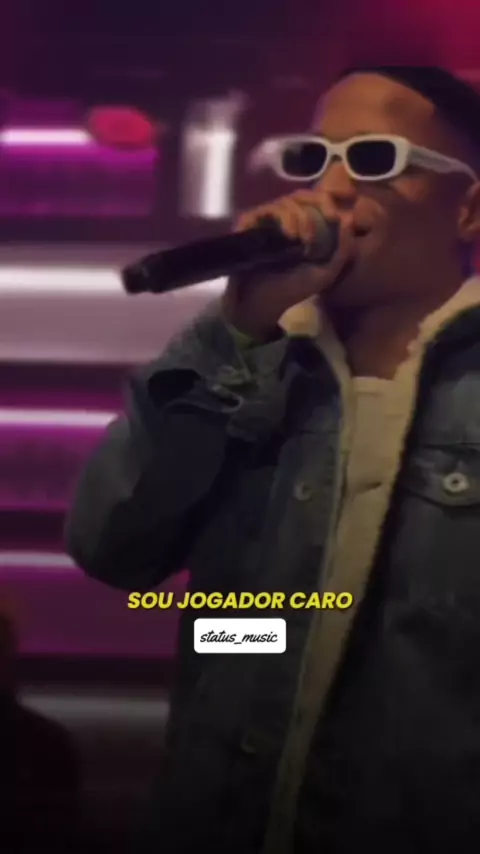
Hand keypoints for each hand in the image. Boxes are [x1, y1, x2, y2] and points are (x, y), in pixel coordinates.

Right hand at [223, 189, 355, 339]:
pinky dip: (279, 218)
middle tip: (325, 222)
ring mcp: (265, 220)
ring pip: (285, 202)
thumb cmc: (293, 288)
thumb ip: (342, 249)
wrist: (263, 303)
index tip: (337, 213)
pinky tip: (287, 235)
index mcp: (303, 226)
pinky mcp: (248, 225)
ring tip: (301, 239)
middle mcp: (284, 219)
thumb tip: (348, 218)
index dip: (328, 201)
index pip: (317, 200)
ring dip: (298, 216)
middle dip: (316, 205)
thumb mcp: (326, 273)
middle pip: (302, 195)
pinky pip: (262, 210)